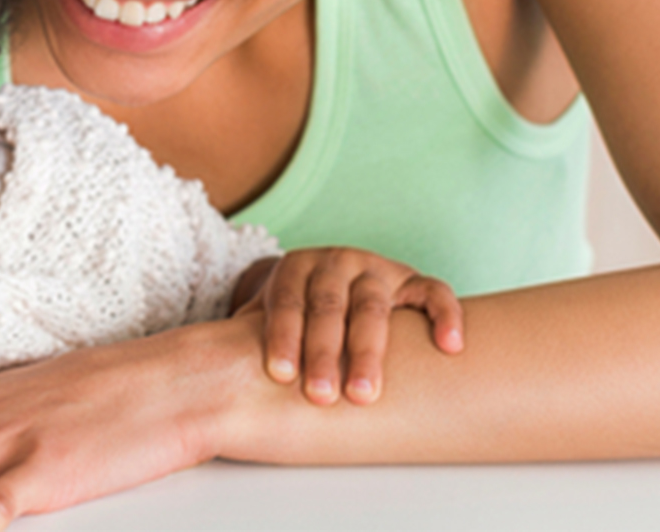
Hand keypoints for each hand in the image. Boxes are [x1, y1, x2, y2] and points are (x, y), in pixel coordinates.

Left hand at [235, 248, 461, 405]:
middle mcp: (335, 262)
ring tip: (365, 394)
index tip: (279, 376)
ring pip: (374, 307)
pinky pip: (434, 292)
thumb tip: (210, 376)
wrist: (333, 280)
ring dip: (369, 352)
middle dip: (324, 354)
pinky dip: (444, 316)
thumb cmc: (294, 315)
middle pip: (328, 308)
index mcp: (294, 268)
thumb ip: (246, 336)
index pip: (286, 303)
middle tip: (322, 397)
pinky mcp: (412, 279)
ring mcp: (376, 268)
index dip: (282, 338)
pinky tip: (449, 347)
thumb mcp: (266, 316)